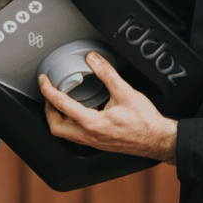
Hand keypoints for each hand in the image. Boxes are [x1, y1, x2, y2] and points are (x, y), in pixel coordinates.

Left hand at [39, 52, 178, 163]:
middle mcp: (89, 136)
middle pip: (56, 127)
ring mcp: (93, 142)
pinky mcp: (99, 143)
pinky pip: (76, 135)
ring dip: (58, 117)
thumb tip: (93, 59)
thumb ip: (106, 73)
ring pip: (65, 133)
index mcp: (92, 123)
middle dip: (48, 109)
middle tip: (48, 94)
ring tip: (60, 102)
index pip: (61, 105)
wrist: (158, 139)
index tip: (44, 80)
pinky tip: (78, 112)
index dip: (48, 90)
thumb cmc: (145, 121)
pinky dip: (70, 123)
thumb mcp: (125, 91)